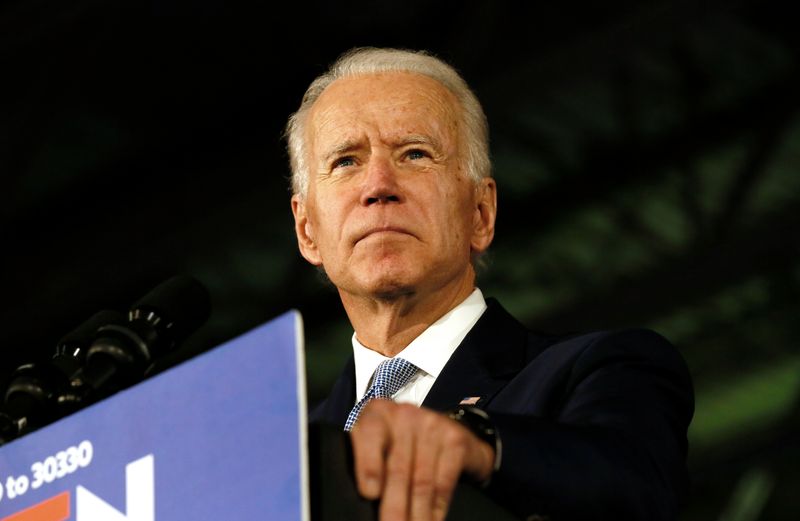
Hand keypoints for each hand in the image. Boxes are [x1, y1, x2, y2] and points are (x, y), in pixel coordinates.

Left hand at [349, 400, 494, 520]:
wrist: (450, 431)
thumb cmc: (402, 444)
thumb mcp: (379, 443)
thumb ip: (365, 461)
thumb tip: (361, 498)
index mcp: (377, 413)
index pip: (369, 433)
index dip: (369, 464)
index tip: (369, 493)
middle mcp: (404, 414)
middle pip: (397, 467)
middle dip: (393, 506)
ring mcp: (432, 425)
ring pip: (421, 480)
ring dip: (416, 515)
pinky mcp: (455, 440)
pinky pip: (443, 482)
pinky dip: (436, 509)